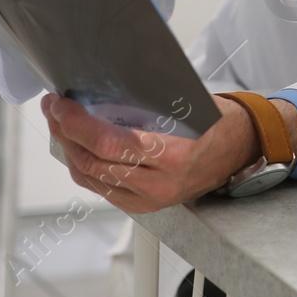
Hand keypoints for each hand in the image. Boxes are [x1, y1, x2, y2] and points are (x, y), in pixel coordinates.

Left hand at [43, 93, 296, 212]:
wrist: (242, 150)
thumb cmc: (217, 121)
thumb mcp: (185, 104)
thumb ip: (143, 104)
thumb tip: (96, 90)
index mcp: (174, 156)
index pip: (109, 143)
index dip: (76, 124)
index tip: (59, 104)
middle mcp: (160, 184)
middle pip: (93, 163)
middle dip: (65, 133)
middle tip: (53, 107)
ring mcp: (151, 200)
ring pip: (91, 178)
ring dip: (69, 150)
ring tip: (60, 123)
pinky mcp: (144, 206)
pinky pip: (102, 188)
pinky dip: (84, 166)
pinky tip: (78, 146)